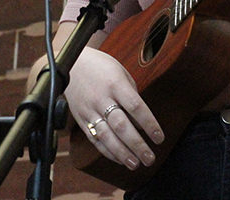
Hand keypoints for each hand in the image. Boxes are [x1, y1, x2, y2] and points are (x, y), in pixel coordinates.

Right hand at [65, 47, 163, 169]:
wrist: (71, 65)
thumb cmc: (100, 67)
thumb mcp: (120, 72)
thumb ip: (131, 94)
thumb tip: (141, 120)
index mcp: (115, 84)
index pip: (136, 107)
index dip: (149, 124)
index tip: (159, 138)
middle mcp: (102, 99)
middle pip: (121, 126)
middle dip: (137, 145)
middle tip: (150, 158)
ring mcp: (90, 110)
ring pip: (106, 136)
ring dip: (122, 153)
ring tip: (135, 164)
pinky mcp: (81, 119)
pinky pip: (94, 139)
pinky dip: (107, 151)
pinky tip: (119, 159)